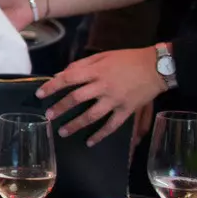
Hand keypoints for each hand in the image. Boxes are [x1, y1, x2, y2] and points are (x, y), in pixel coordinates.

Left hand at [39, 47, 163, 144]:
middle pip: (76, 99)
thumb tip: (62, 74)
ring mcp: (115, 100)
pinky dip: (100, 135)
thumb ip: (82, 65)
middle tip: (48, 116)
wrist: (157, 67)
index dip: (52, 86)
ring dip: (75, 125)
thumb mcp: (103, 56)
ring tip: (62, 132)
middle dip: (60, 108)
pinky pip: (112, 126)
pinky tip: (90, 142)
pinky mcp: (127, 110)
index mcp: (96, 71)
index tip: (40, 94)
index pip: (68, 79)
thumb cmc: (128, 59)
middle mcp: (103, 87)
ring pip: (92, 115)